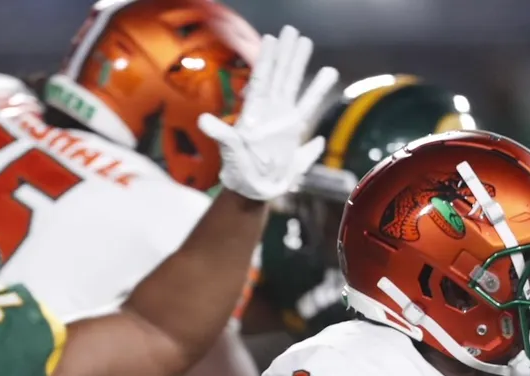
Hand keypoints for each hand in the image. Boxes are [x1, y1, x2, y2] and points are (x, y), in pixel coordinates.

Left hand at [198, 25, 337, 200]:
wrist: (251, 191)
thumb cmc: (237, 171)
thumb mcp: (229, 151)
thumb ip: (221, 134)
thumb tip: (203, 120)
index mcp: (255, 113)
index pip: (262, 79)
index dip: (267, 59)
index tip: (272, 38)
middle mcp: (270, 113)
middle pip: (282, 77)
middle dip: (288, 55)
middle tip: (294, 32)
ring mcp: (283, 123)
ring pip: (297, 89)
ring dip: (304, 69)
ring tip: (309, 45)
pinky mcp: (294, 136)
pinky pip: (308, 113)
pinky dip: (316, 98)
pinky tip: (326, 80)